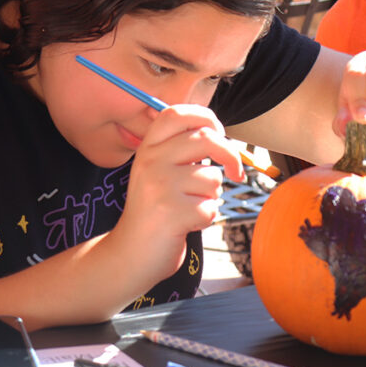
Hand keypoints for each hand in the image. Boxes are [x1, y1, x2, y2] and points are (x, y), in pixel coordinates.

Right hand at [116, 105, 243, 276]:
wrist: (130, 253)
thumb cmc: (153, 211)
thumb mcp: (156, 171)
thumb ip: (179, 151)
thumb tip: (218, 135)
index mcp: (147, 148)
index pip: (176, 113)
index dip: (205, 117)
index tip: (219, 133)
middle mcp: (150, 161)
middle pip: (206, 139)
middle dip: (230, 155)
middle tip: (235, 171)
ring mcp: (160, 186)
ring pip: (212, 178)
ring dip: (210, 196)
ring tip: (188, 207)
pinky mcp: (172, 212)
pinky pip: (210, 207)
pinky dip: (205, 218)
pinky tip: (186, 224)